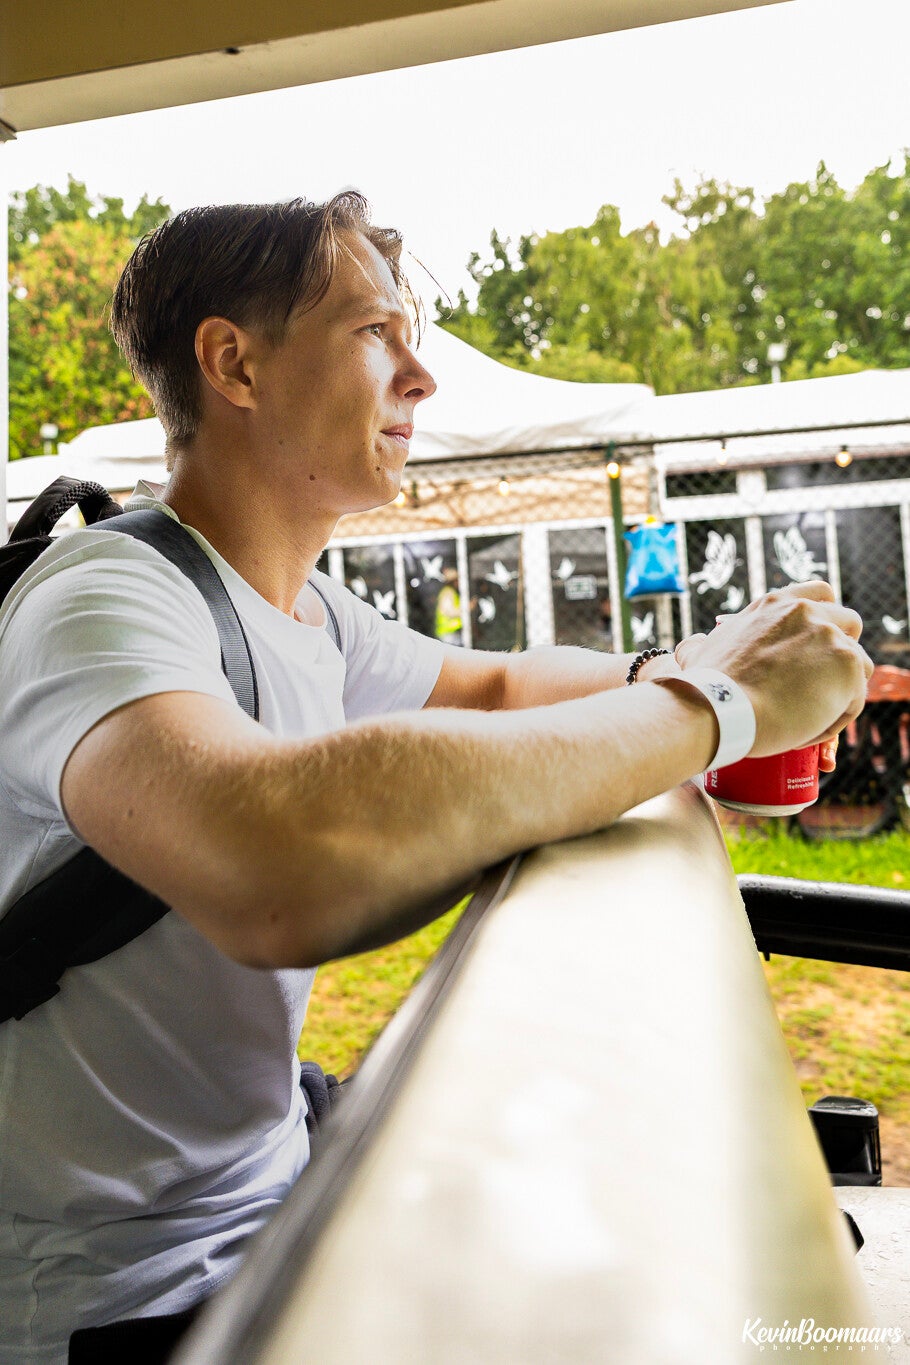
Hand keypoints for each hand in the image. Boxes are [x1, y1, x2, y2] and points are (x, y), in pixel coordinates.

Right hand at [673, 581, 872, 756]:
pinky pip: (856, 696)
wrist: (717, 707)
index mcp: (776, 604)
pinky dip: (839, 716)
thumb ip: (710, 642)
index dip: (827, 618)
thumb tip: (695, 646)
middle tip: (821, 682)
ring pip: (858, 664)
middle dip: (841, 652)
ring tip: (812, 716)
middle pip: (850, 623)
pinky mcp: (847, 666)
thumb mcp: (704, 649)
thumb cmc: (703, 688)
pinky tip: (811, 731)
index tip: (818, 644)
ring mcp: (830, 636)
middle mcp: (806, 612)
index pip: (821, 593)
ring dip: (841, 689)